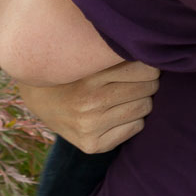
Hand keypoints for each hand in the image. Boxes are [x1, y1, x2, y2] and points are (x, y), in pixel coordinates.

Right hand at [16, 61, 160, 153]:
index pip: (144, 69)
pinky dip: (134, 119)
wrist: (39, 97)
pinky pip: (136, 128)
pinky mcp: (91, 145)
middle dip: (148, 82)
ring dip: (142, 100)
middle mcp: (90, 102)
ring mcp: (90, 126)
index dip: (150, 65)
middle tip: (137, 80)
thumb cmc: (75, 70)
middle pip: (147, 88)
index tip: (144, 64)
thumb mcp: (91, 56)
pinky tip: (119, 113)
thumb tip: (155, 49)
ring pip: (144, 108)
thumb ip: (118, 54)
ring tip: (128, 95)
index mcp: (91, 75)